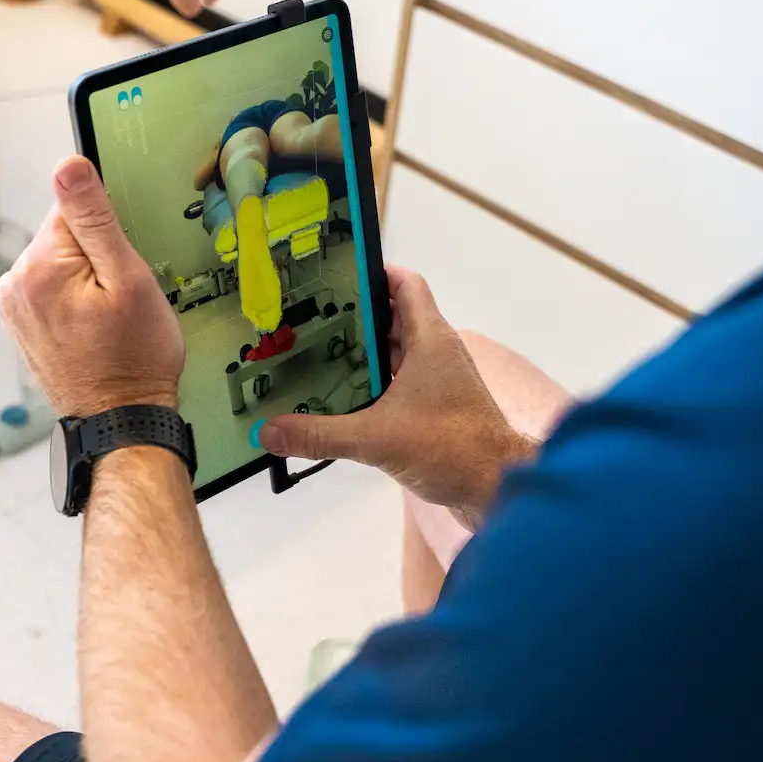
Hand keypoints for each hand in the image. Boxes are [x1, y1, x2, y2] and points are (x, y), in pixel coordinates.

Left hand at [0, 155, 185, 417]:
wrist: (121, 419)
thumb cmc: (135, 360)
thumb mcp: (128, 279)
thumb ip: (94, 218)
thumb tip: (68, 166)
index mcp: (37, 267)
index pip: (74, 207)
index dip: (109, 233)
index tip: (121, 266)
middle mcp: (14, 284)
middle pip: (64, 235)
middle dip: (97, 257)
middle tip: (120, 299)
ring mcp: (14, 308)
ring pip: (59, 262)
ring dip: (86, 281)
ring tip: (108, 319)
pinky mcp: (21, 324)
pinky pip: (51, 288)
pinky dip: (74, 300)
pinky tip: (94, 328)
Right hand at [257, 266, 538, 523]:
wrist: (496, 489)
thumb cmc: (450, 448)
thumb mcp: (376, 438)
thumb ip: (319, 434)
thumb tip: (267, 432)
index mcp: (430, 339)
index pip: (405, 284)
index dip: (373, 272)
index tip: (332, 276)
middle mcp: (436, 352)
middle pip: (391, 317)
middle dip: (352, 317)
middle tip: (305, 318)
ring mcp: (438, 381)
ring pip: (394, 353)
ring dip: (360, 354)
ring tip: (313, 354)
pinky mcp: (436, 408)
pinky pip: (398, 384)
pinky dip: (372, 385)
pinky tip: (340, 398)